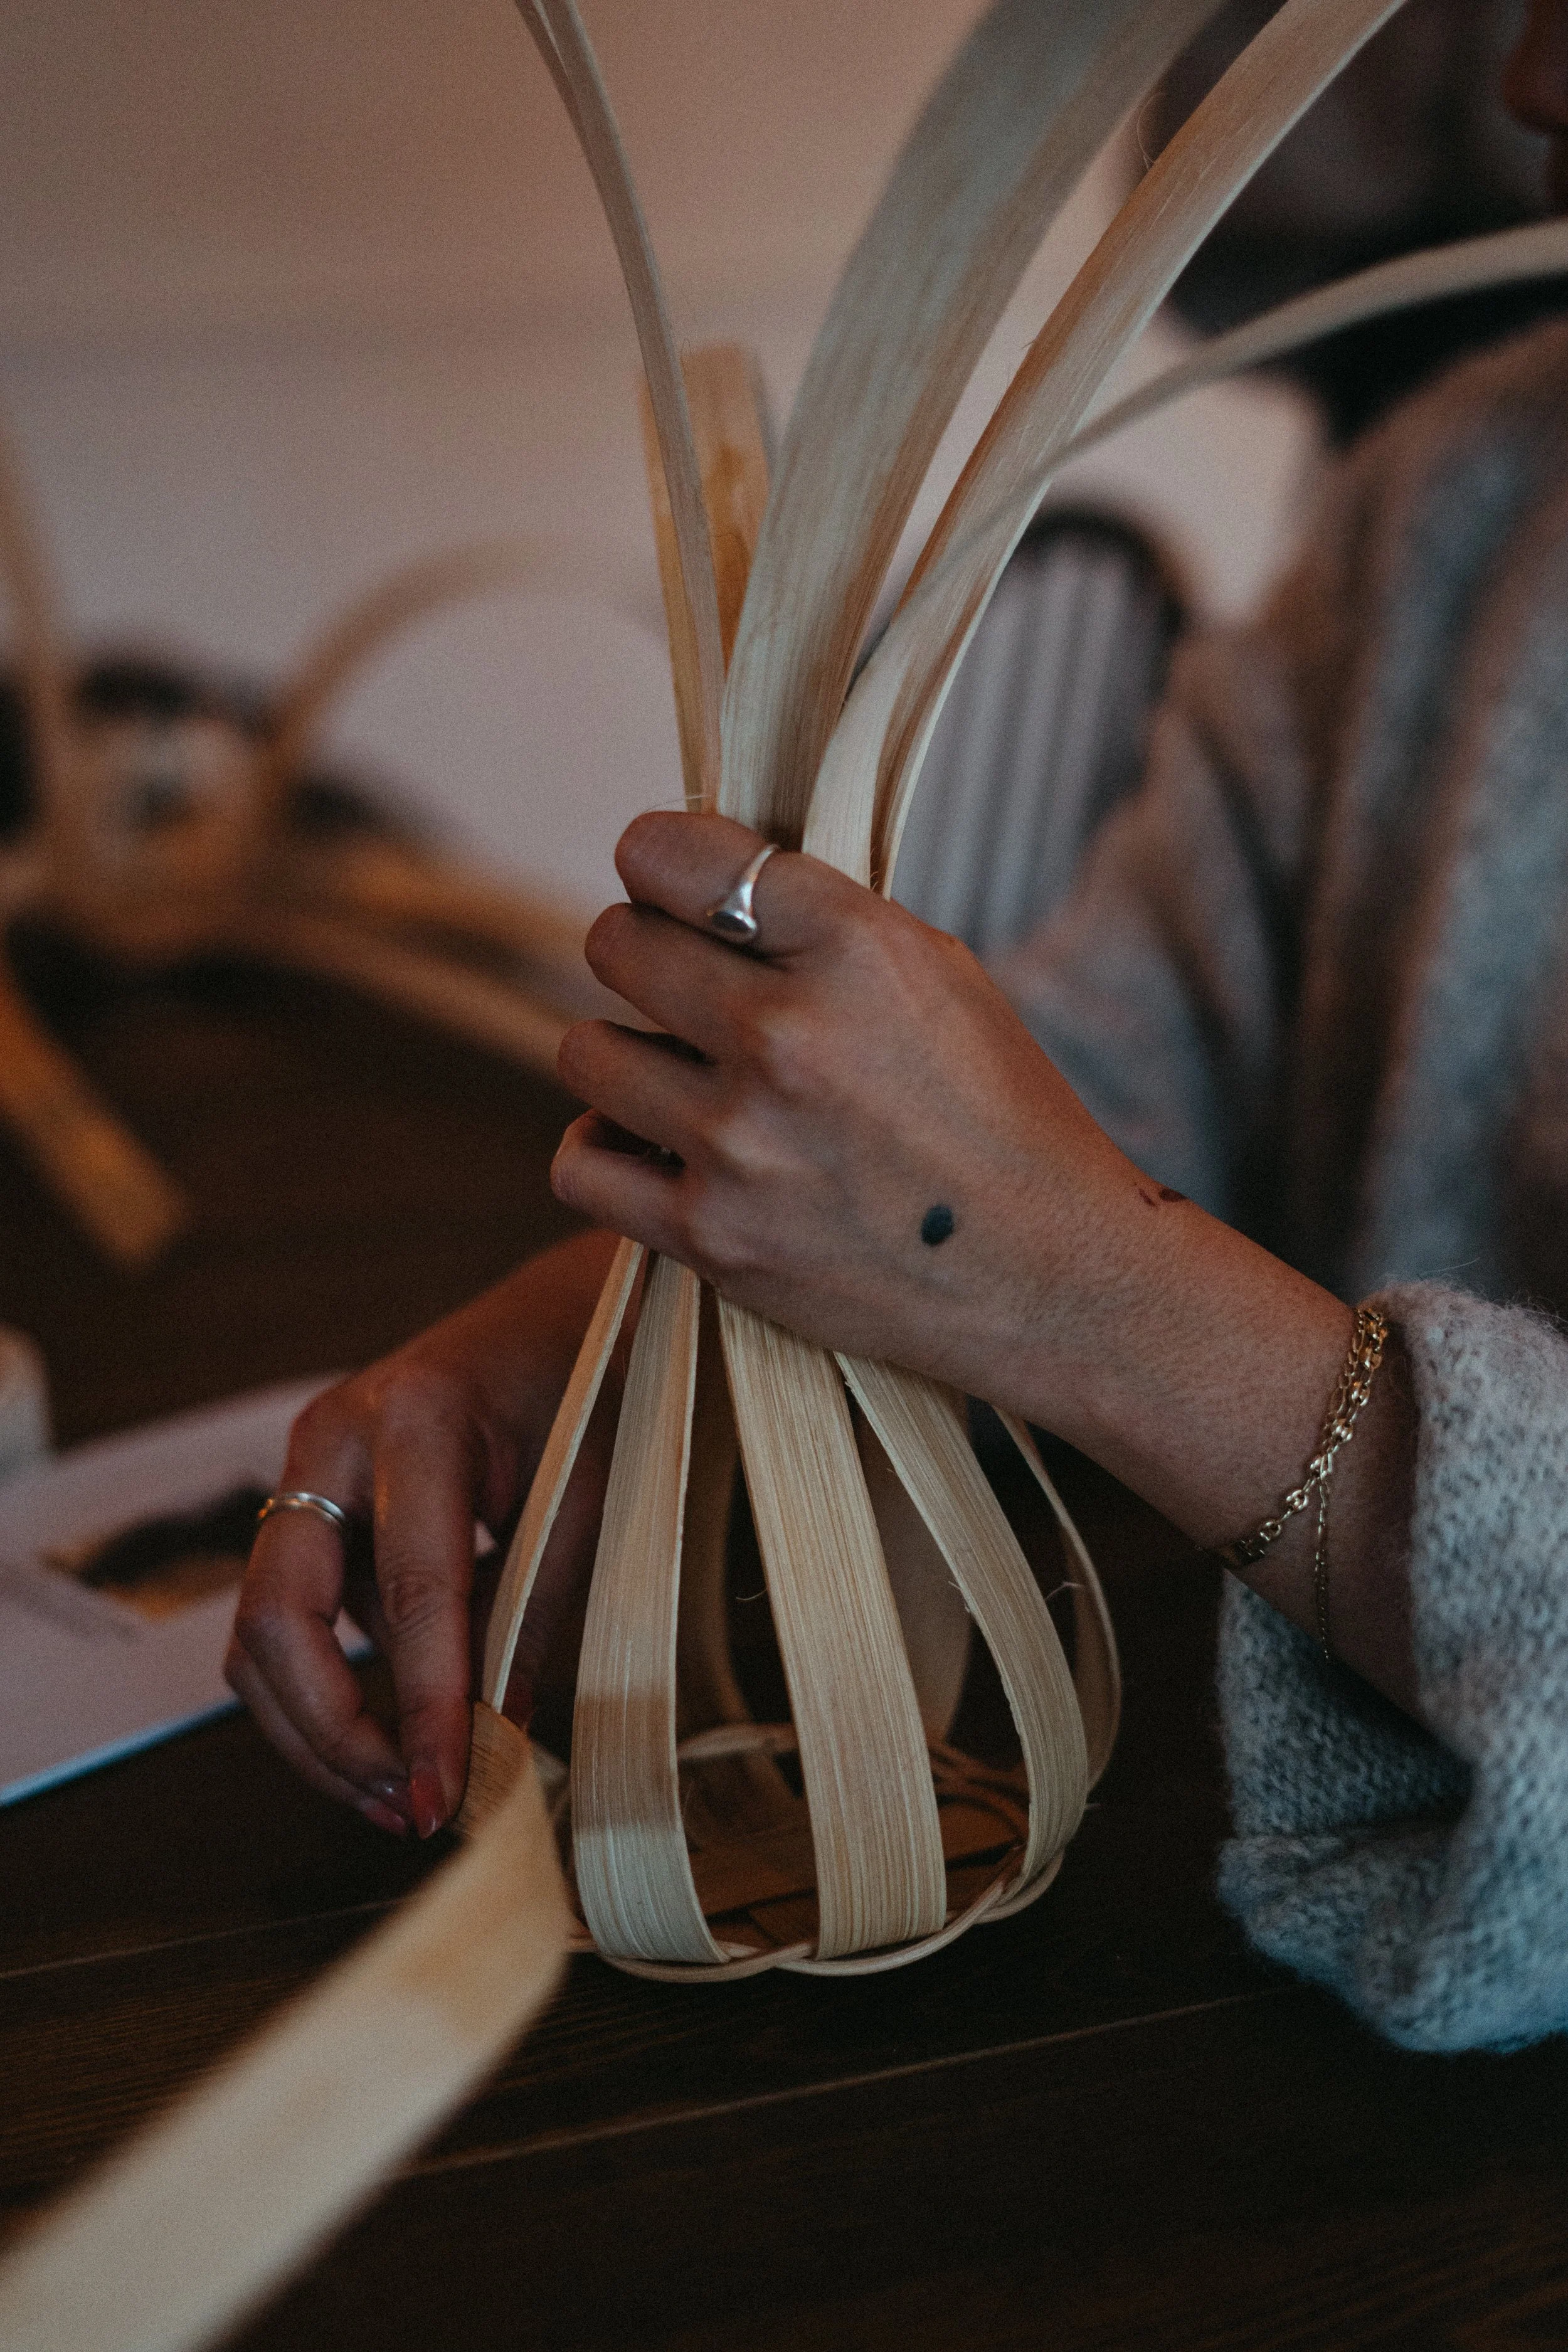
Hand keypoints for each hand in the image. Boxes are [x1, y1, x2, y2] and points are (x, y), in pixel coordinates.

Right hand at [225, 1229, 616, 1835]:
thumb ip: (537, 1613)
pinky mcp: (312, 1507)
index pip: (411, 1591)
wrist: (562, 1310)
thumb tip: (497, 1743)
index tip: (445, 1794)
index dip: (424, 1708)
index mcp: (415, 1415)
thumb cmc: (590, 1384)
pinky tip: (400, 1738)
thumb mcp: (590, 1494)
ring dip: (318, 1730)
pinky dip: (328, 1692)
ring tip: (402, 1793)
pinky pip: (291, 1622)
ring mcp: (309, 1470)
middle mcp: (334, 1438)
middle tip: (409, 1807)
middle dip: (333, 1735)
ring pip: (262, 1634)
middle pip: (280, 1619)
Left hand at [553, 811, 1140, 1423]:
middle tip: (683, 989)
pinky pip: (579, 1161)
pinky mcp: (711, 1235)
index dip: (656, 861)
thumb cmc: (997, 1113)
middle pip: (615, 944)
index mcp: (853, 948)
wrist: (1050, 1274)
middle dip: (641, 955)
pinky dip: (604, 1150)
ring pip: (586, 1052)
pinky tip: (648, 1145)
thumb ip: (819, 921)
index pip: (672, 855)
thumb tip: (697, 878)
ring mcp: (739, 1141)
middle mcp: (786, 1034)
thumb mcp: (936, 972)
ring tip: (678, 1075)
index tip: (668, 884)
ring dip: (623, 1056)